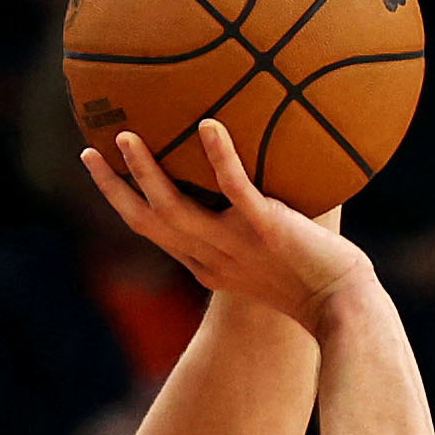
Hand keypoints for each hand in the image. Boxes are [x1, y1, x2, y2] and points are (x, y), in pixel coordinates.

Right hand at [78, 120, 368, 330]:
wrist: (345, 308)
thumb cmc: (318, 281)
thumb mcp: (270, 256)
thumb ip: (254, 220)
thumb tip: (259, 170)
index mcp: (207, 264)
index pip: (155, 232)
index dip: (124, 202)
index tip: (104, 173)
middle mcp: (211, 257)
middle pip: (147, 223)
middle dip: (113, 190)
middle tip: (89, 153)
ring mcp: (234, 245)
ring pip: (174, 210)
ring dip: (146, 173)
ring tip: (127, 138)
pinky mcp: (266, 229)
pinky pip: (236, 190)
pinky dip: (219, 158)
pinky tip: (209, 125)